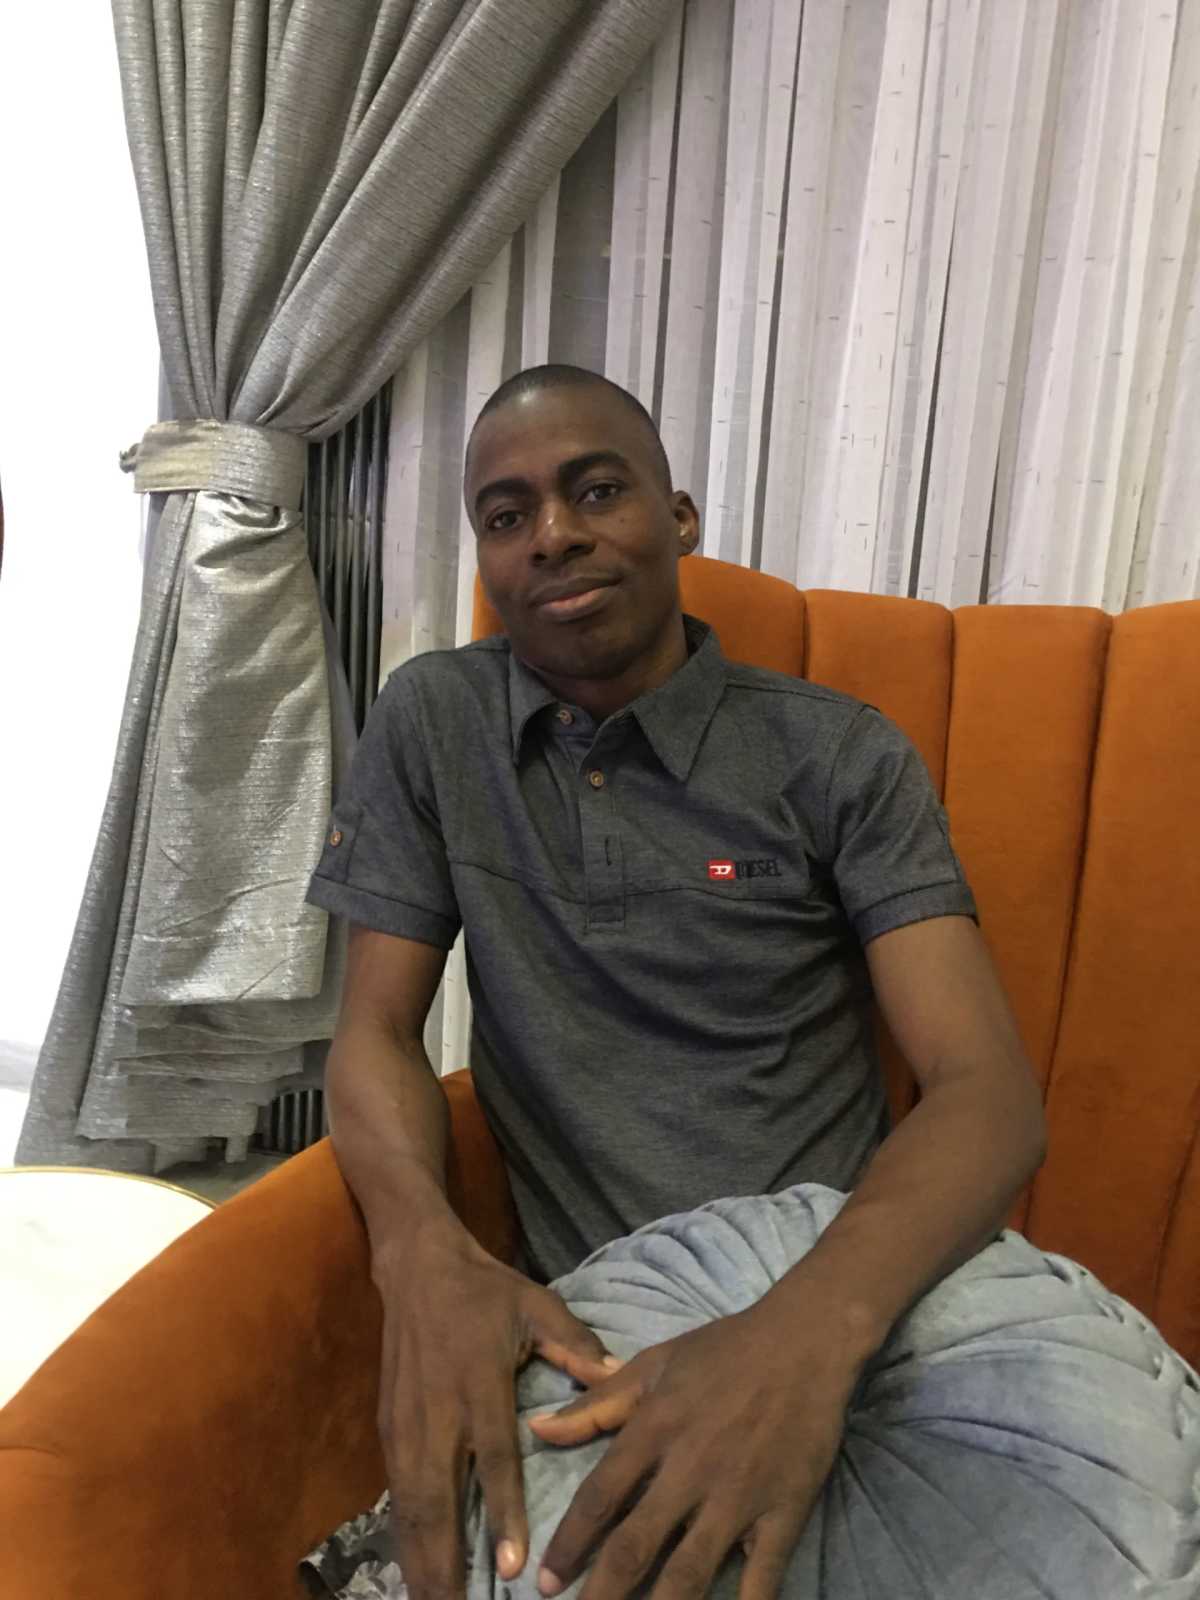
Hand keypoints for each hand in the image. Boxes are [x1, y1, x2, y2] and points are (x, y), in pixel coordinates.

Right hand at [374, 1227, 617, 1599]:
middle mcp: (438, 1412)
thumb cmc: (485, 1290)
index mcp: (480, 1384)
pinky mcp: (387, 1428)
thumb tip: (619, 1375)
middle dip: (447, 1561)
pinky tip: (416, 1568)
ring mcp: (407, 1424)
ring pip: (410, 1505)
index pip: (492, 1459)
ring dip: (421, 1559)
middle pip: (438, 1499)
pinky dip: (405, 1536)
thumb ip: (576, 1344)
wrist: (417, 1267)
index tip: (513, 1564)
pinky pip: (396, 1494)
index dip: (502, 1514)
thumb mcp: (537, 1305)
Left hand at [528, 1300, 856, 1599]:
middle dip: (601, 1593)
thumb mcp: (654, 1364)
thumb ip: (597, 1404)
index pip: (599, 1499)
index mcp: (654, 1430)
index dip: (569, 1545)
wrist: (804, 1341)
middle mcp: (689, 1470)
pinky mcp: (783, 1512)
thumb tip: (539, 1428)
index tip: (547, 1581)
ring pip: (688, 1572)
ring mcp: (738, 1496)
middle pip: (634, 1546)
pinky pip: (761, 1577)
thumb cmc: (724, 1350)